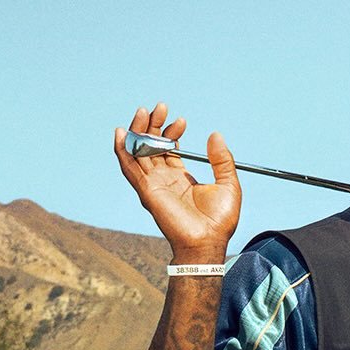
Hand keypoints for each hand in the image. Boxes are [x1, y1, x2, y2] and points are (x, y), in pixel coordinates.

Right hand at [113, 101, 240, 262]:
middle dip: (153, 125)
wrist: (208, 242)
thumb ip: (222, 160)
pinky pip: (129, 167)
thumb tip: (215, 135)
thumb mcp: (228, 183)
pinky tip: (121, 133)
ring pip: (138, 152)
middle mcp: (163, 179)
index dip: (171, 132)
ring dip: (139, 131)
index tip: (181, 121)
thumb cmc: (219, 221)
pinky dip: (122, 150)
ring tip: (145, 112)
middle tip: (161, 107)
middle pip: (151, 146)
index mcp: (180, 177)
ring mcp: (153, 184)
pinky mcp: (147, 190)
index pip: (168, 148)